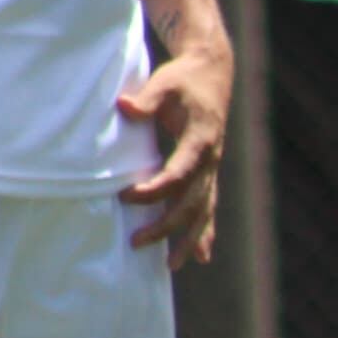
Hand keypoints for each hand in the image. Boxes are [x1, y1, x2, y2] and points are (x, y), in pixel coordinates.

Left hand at [118, 33, 232, 261]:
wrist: (212, 71)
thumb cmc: (185, 78)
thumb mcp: (165, 82)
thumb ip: (146, 98)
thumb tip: (124, 106)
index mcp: (200, 139)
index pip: (178, 175)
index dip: (154, 190)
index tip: (126, 196)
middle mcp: (210, 159)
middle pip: (191, 202)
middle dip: (166, 225)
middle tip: (136, 242)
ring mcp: (212, 167)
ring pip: (203, 211)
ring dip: (188, 239)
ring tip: (171, 266)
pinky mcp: (209, 170)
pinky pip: (208, 206)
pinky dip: (205, 232)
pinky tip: (201, 255)